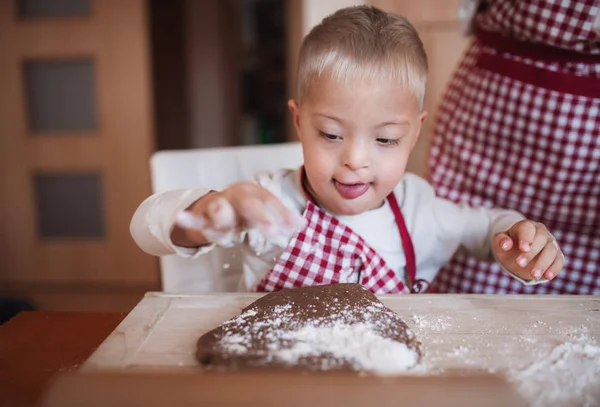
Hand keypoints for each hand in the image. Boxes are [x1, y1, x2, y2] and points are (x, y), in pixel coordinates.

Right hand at [171, 182, 304, 246]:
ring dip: (222, 214)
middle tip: (273, 232)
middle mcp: (236, 194)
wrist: (216, 207)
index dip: (283, 214)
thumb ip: (280, 218)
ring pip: (219, 207)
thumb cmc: (245, 211)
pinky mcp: (201, 216)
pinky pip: (194, 217)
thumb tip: (302, 225)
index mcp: (254, 192)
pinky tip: (180, 218)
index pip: (271, 201)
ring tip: (224, 218)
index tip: (296, 228)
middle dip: (261, 217)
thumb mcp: (263, 213)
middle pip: (249, 203)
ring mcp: (217, 204)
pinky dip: (187, 218)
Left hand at [492, 220, 563, 280]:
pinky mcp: (557, 255)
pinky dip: (554, 268)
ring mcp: (550, 243)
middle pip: (541, 239)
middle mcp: (541, 232)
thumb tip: (506, 244)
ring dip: (543, 263)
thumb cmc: (508, 245)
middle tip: (520, 264)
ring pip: (552, 250)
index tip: (523, 249)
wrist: (517, 252)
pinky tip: (547, 276)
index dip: (526, 238)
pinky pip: (559, 261)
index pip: (528, 228)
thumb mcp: (500, 242)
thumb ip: (501, 240)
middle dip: (531, 253)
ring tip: (533, 275)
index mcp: (526, 226)